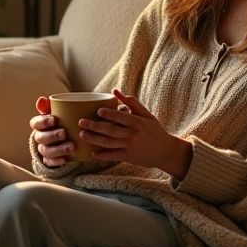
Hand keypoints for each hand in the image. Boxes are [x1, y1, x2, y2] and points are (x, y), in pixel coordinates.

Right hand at [30, 96, 74, 167]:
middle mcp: (40, 137)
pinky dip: (57, 161)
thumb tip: (41, 99)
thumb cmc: (62, 122)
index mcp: (39, 125)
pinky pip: (50, 162)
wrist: (67, 139)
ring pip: (46, 151)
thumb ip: (51, 106)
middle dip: (52, 136)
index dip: (43, 122)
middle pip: (41, 137)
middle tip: (64, 133)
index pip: (35, 123)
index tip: (55, 119)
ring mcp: (44, 150)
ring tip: (72, 147)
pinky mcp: (50, 161)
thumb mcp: (58, 113)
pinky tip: (65, 159)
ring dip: (58, 149)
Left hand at [78, 89, 192, 178]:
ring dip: (94, 139)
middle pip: (111, 130)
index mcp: (137, 122)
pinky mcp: (128, 157)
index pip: (121, 117)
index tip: (97, 111)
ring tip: (82, 135)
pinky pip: (113, 156)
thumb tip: (115, 90)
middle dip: (95, 126)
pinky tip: (92, 153)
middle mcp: (133, 134)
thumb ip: (131, 102)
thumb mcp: (146, 115)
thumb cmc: (155, 130)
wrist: (165, 151)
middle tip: (81, 122)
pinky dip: (102, 155)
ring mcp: (130, 146)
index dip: (109, 114)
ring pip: (109, 143)